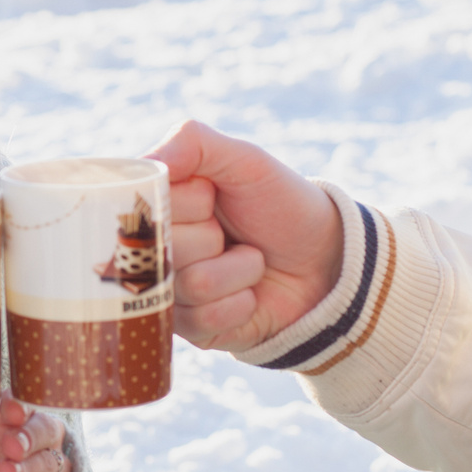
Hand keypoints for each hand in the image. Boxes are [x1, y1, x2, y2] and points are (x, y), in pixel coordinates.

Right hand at [146, 120, 343, 361]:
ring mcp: (171, 291)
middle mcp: (156, 248)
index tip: (212, 194)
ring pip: (189, 283)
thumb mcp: (244, 160)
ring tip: (249, 259)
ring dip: (237, 269)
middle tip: (231, 231)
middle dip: (212, 236)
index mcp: (159, 204)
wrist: (327, 259)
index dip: (188, 201)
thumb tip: (150, 164)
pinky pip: (203, 318)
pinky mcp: (192, 328)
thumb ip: (192, 143)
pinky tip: (250, 293)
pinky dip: (240, 301)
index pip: (145, 205)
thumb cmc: (282, 204)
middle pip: (162, 247)